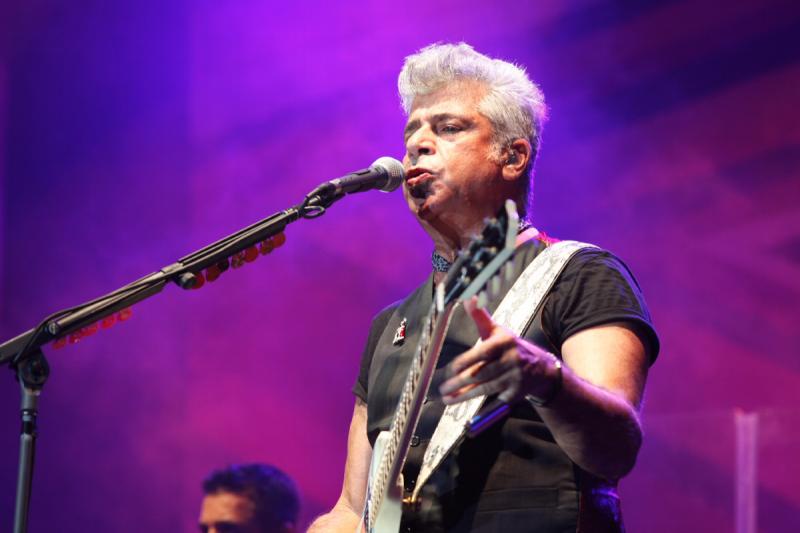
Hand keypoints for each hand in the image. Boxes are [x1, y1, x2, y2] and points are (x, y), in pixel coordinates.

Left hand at [439, 297, 560, 404]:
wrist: (541, 369)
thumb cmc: (511, 347)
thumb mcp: (498, 331)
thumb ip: (480, 316)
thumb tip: (468, 298)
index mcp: (505, 342)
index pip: (483, 353)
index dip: (466, 362)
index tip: (451, 368)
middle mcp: (512, 360)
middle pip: (482, 373)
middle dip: (460, 382)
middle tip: (443, 387)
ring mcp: (514, 379)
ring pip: (486, 388)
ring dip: (464, 395)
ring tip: (447, 398)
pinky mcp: (515, 394)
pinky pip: (493, 399)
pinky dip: (478, 404)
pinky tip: (462, 403)